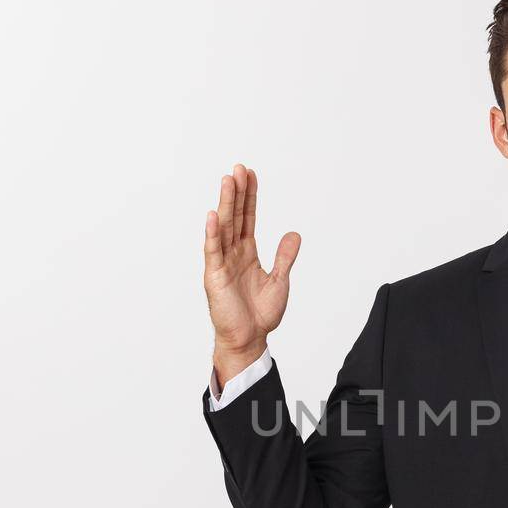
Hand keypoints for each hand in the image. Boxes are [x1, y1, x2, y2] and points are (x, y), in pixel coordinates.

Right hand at [204, 164, 299, 363]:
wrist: (250, 339)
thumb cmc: (260, 314)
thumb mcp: (279, 280)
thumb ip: (285, 257)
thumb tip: (294, 233)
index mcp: (247, 253)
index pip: (248, 218)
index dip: (250, 197)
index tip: (251, 175)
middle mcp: (232, 253)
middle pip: (235, 217)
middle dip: (237, 192)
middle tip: (238, 168)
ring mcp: (222, 263)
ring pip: (224, 228)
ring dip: (225, 204)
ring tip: (227, 181)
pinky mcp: (214, 276)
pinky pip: (213, 251)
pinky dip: (213, 233)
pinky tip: (214, 214)